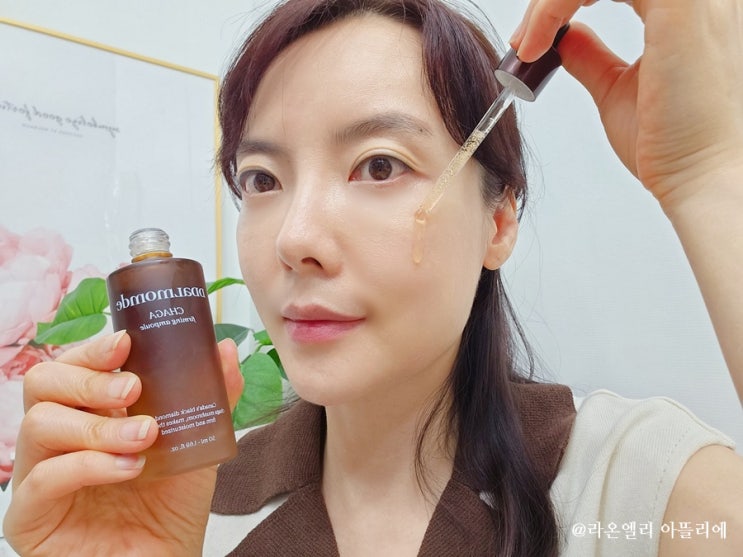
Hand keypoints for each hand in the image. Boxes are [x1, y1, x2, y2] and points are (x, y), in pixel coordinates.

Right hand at [3, 331, 243, 556]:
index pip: (73, 365)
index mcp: (91, 412)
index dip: (93, 349)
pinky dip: (89, 465)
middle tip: (134, 389)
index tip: (125, 343)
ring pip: (38, 423)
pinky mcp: (30, 517)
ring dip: (98, 425)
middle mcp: (60, 438)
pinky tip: (128, 468)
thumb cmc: (173, 504)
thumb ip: (211, 396)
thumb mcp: (197, 441)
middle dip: (90, 378)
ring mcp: (40, 475)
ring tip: (144, 437)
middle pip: (43, 382)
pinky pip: (41, 479)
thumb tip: (224, 349)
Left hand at [510, 0, 742, 212]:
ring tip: (527, 44)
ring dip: (550, 1)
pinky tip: (538, 42)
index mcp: (684, 8)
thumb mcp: (618, 88)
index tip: (531, 39)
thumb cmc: (671, 142)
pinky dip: (556, 5)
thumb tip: (564, 37)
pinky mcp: (680, 7)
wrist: (697, 174)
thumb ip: (591, 56)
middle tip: (523, 40)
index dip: (566, 1)